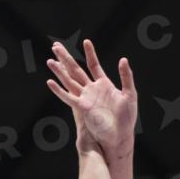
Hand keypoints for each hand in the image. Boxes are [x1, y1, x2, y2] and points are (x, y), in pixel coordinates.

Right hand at [47, 39, 136, 157]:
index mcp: (104, 85)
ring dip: (59, 71)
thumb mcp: (130, 95)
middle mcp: (92, 90)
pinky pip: (68, 98)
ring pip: (69, 81)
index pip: (94, 65)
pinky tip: (50, 82)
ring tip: (50, 60)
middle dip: (66, 58)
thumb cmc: (127, 119)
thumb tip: (123, 59)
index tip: (86, 42)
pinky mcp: (82, 108)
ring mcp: (86, 99)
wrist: (120, 136)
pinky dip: (59, 90)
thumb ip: (126, 77)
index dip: (90, 53)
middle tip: (56, 46)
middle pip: (76, 70)